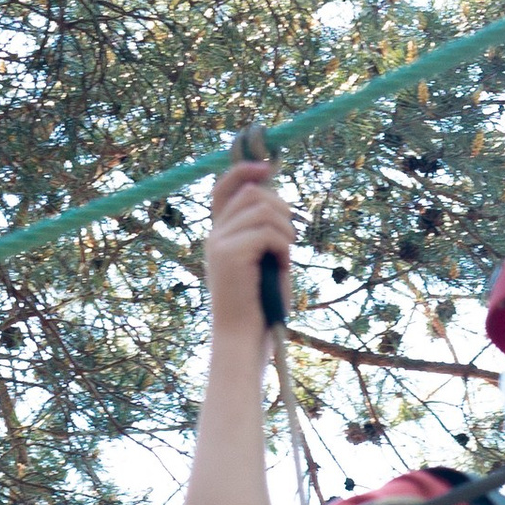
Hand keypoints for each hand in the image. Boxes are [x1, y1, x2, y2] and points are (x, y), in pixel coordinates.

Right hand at [207, 154, 292, 346]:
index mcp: (219, 234)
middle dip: (281, 207)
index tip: (268, 167)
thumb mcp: (262, 259)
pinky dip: (283, 247)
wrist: (242, 337)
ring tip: (286, 255)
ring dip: (285, 229)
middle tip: (290, 237)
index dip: (244, 170)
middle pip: (251, 192)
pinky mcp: (229, 255)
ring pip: (262, 209)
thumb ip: (263, 229)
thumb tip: (276, 196)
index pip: (224, 187)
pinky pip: (267, 232)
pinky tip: (283, 266)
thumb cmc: (259, 304)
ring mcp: (219, 244)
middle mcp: (214, 235)